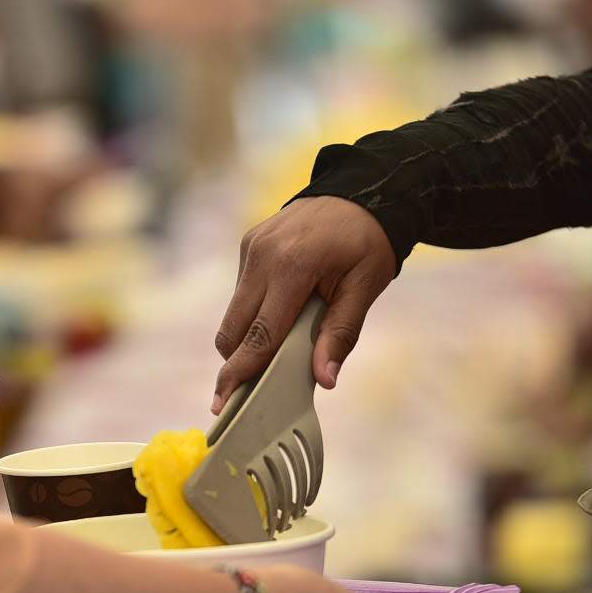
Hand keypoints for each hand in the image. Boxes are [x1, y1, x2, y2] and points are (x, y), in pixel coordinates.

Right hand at [214, 197, 396, 412]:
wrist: (361, 192)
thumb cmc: (368, 243)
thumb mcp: (365, 288)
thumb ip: (341, 334)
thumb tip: (325, 379)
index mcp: (293, 267)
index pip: (260, 334)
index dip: (241, 371)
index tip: (223, 400)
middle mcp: (262, 256)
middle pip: (234, 329)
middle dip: (237, 362)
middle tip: (245, 390)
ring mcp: (251, 247)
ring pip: (233, 313)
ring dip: (248, 337)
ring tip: (277, 345)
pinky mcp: (248, 243)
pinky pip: (242, 292)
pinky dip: (254, 312)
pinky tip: (281, 310)